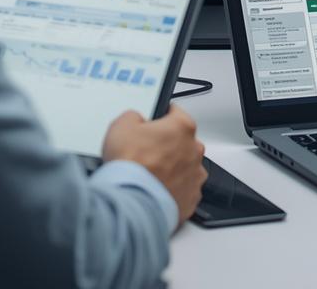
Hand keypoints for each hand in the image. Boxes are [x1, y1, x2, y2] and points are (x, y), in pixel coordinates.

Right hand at [102, 105, 206, 221]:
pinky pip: (184, 189)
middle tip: (145, 153)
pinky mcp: (191, 198)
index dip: (160, 117)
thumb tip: (136, 120)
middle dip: (166, 145)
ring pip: (185, 166)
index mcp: (182, 127)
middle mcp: (194, 151)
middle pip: (182, 142)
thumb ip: (134, 116)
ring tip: (150, 174)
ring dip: (172, 168)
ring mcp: (195, 176)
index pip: (175, 113)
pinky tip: (156, 189)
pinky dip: (173, 189)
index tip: (152, 124)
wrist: (132, 202)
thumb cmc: (130, 166)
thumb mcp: (121, 125)